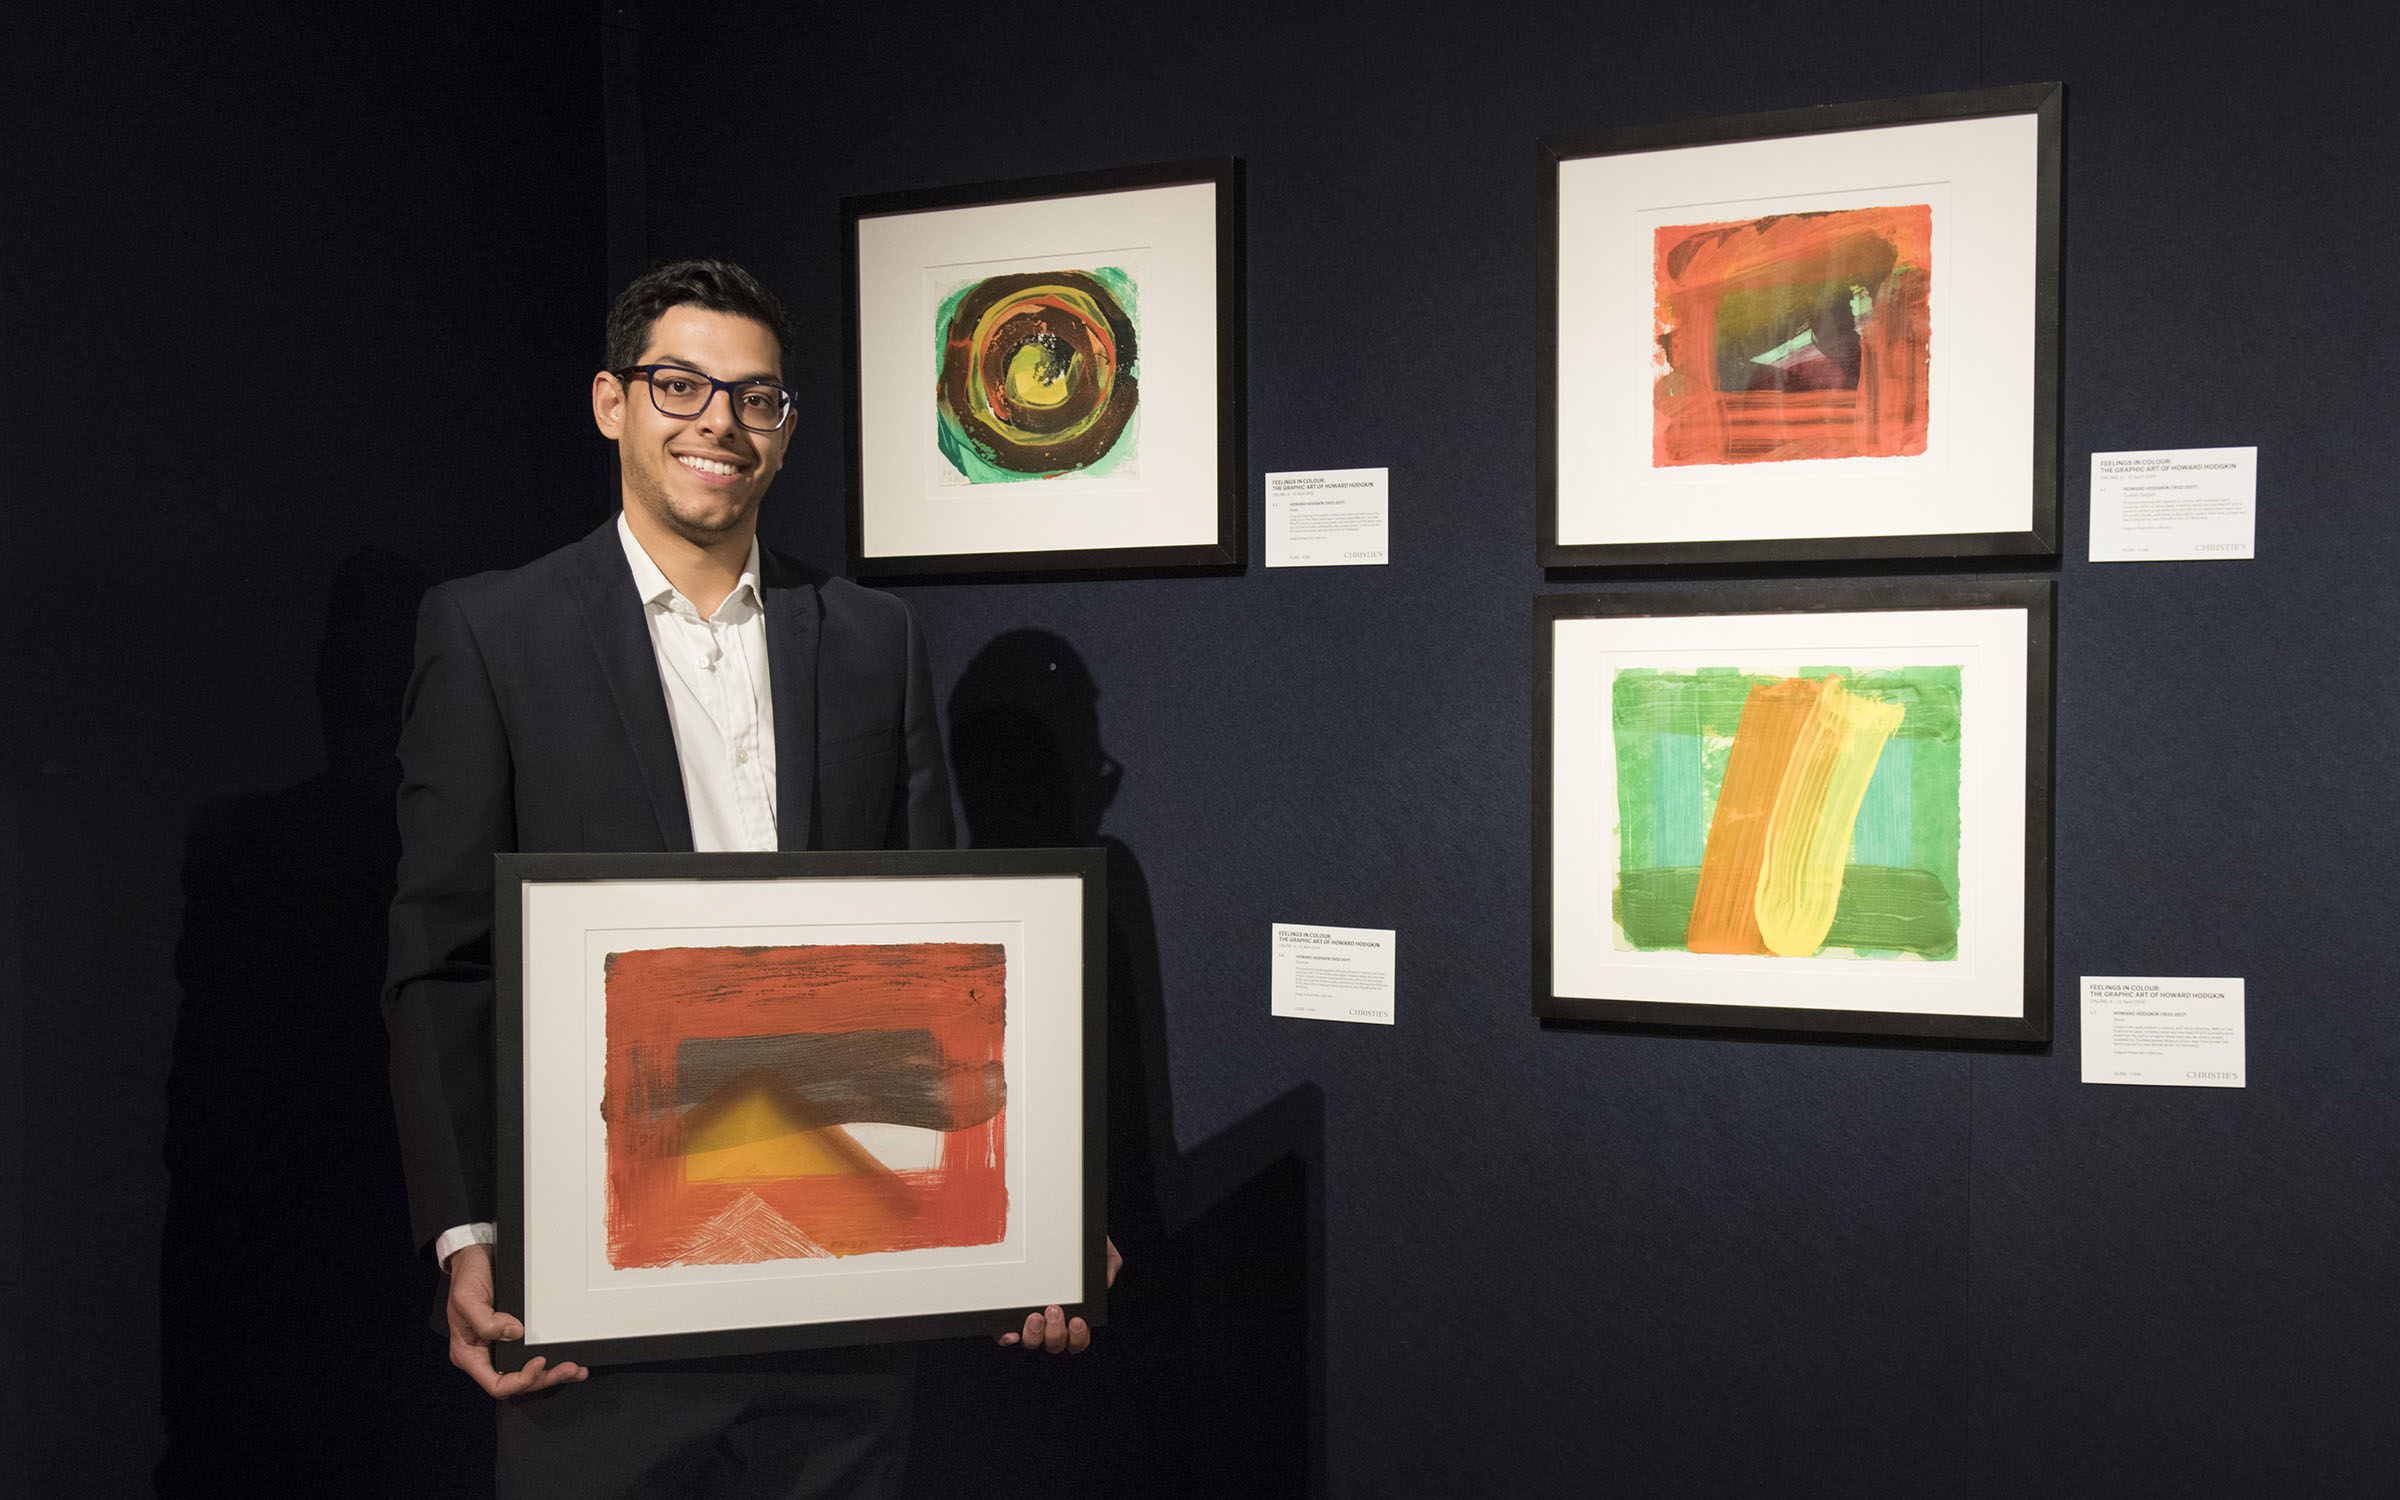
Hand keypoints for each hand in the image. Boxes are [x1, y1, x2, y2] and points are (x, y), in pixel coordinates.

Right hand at [445, 1242, 587, 1396]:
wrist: (477, 1257)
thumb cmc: (467, 1277)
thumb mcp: (467, 1297)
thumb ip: (485, 1321)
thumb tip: (514, 1333)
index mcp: (470, 1354)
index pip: (496, 1384)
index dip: (520, 1380)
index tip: (539, 1361)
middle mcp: (486, 1354)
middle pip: (517, 1381)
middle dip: (545, 1377)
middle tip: (569, 1367)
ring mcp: (501, 1347)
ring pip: (528, 1373)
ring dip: (552, 1373)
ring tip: (575, 1370)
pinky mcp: (514, 1336)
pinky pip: (531, 1354)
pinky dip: (552, 1360)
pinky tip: (568, 1360)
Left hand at [997, 1237, 1121, 1353]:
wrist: (1053, 1223)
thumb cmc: (1076, 1240)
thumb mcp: (1099, 1248)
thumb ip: (1110, 1263)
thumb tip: (1105, 1282)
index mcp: (1073, 1313)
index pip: (1077, 1340)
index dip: (1078, 1338)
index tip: (1077, 1321)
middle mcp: (1050, 1321)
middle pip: (1055, 1344)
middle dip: (1056, 1333)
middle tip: (1054, 1310)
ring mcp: (1029, 1319)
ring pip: (1031, 1342)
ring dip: (1034, 1335)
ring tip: (1035, 1315)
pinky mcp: (1009, 1312)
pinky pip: (1007, 1335)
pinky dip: (1008, 1338)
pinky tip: (1011, 1333)